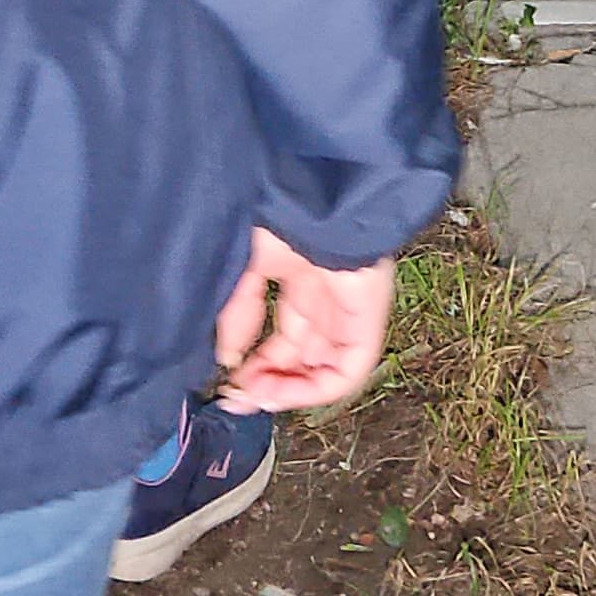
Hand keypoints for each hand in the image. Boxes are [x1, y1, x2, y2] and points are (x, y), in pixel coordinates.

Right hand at [213, 228, 397, 413]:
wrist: (315, 197)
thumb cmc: (282, 216)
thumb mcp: (246, 267)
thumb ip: (237, 315)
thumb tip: (229, 360)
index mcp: (299, 282)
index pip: (281, 340)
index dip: (254, 367)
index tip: (227, 385)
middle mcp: (325, 302)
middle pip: (300, 359)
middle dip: (267, 383)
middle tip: (238, 398)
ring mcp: (348, 312)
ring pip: (323, 369)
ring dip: (288, 391)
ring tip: (255, 396)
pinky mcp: (368, 319)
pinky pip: (348, 368)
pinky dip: (315, 389)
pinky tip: (281, 392)